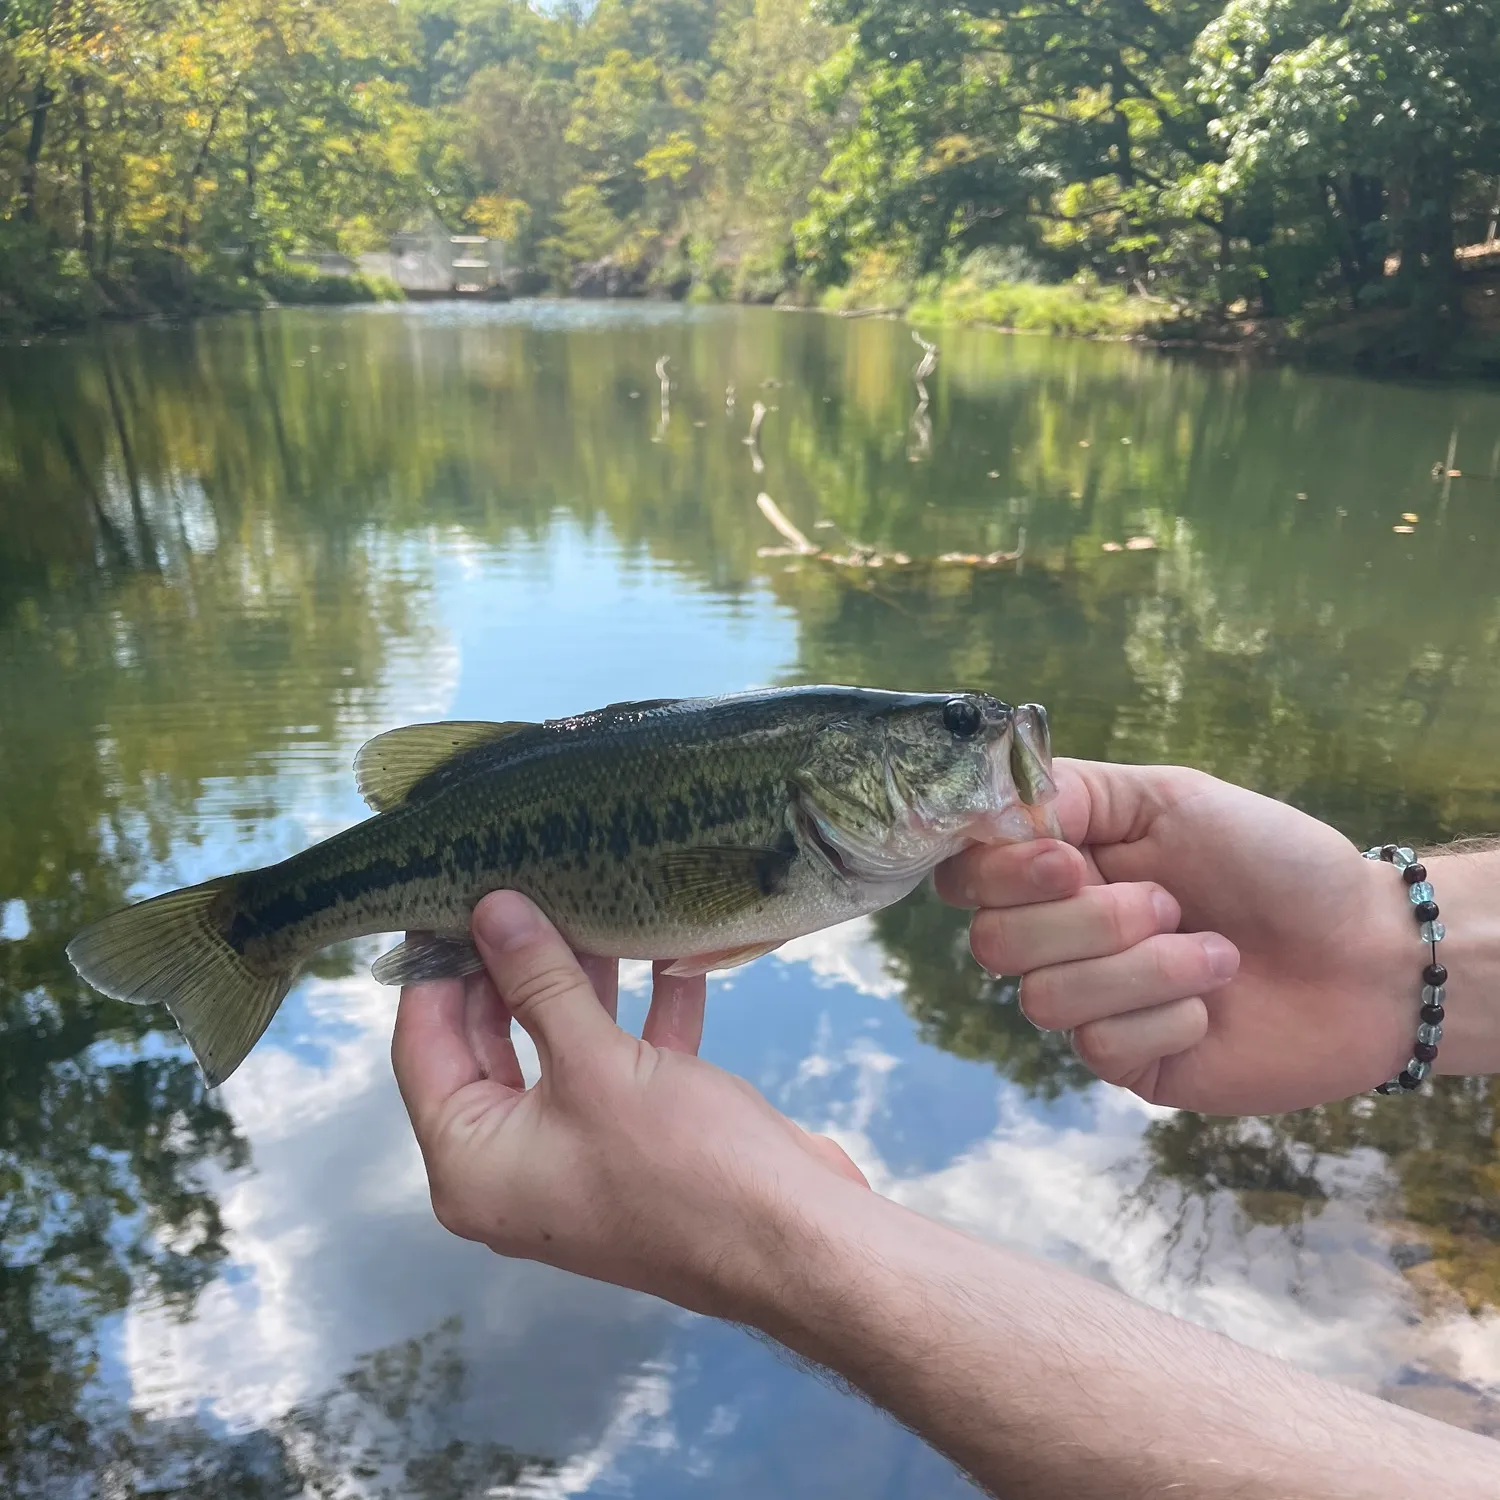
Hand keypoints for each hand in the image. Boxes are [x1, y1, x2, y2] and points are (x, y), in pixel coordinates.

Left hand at [390, 892, 867, 1313]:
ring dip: (581, 983)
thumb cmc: (679, 1162)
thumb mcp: (596, 1061)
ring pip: (561, 1050)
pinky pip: (621, 1068)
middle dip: (513, 967)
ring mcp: (578, 1156)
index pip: (423, 1046)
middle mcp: (513, 1167)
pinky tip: (668, 956)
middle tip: (521, 886)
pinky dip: (640, 1017)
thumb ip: (539, 981)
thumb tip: (492, 912)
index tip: (449, 896)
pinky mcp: (638, 1146)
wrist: (795, 1242)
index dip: (436, 969)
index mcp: (472, 1164)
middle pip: (491, 1044)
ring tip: (590, 903)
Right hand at [935, 760, 1415, 1113]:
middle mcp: (1061, 935)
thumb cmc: (1275, 862)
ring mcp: (1090, 1002)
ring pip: (1044, 999)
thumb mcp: (1175, 797)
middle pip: (992, 943)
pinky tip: (1214, 1001)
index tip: (1069, 859)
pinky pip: (1100, 1045)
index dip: (999, 873)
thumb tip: (999, 803)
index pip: (967, 874)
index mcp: (1062, 865)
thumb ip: (1079, 792)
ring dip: (1144, 969)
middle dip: (1087, 921)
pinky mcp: (1126, 1061)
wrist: (1367, 954)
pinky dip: (1169, 1013)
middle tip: (1168, 902)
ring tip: (1216, 953)